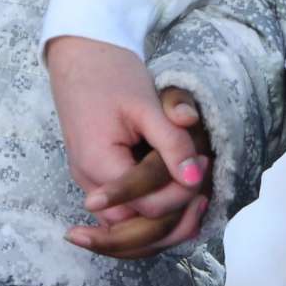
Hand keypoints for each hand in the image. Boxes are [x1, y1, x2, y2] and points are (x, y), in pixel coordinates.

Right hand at [44, 37, 209, 257]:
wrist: (80, 54)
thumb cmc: (111, 73)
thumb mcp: (146, 104)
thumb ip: (171, 142)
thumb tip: (196, 177)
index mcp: (98, 165)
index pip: (147, 207)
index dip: (180, 195)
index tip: (204, 166)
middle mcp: (89, 183)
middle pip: (134, 231)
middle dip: (173, 220)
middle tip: (205, 196)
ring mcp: (90, 182)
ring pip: (126, 229)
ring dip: (161, 223)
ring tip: (196, 202)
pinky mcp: (97, 177)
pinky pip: (122, 212)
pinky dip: (147, 214)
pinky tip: (176, 200)